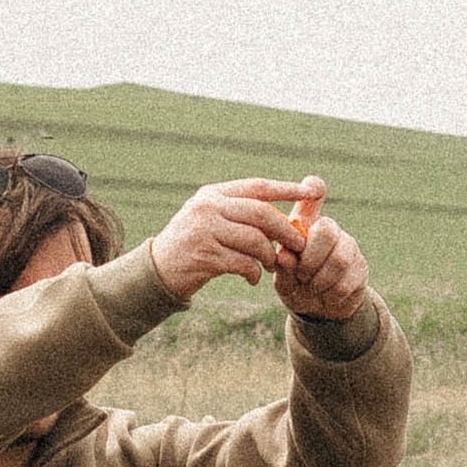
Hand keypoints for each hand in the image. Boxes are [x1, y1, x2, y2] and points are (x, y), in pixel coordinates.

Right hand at [150, 179, 319, 301]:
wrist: (157, 271)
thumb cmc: (191, 246)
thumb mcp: (208, 219)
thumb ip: (238, 213)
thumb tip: (280, 216)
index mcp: (212, 194)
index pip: (257, 187)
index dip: (286, 189)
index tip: (310, 192)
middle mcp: (207, 207)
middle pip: (260, 213)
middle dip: (285, 230)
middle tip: (300, 244)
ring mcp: (204, 230)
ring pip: (255, 240)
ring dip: (270, 256)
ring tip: (271, 266)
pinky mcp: (205, 256)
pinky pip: (244, 263)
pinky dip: (254, 273)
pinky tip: (253, 278)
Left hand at [277, 191, 370, 321]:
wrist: (317, 309)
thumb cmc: (294, 283)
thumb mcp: (282, 275)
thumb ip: (282, 265)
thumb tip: (284, 255)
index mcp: (306, 223)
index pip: (314, 192)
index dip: (314, 187)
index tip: (312, 187)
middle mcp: (330, 229)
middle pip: (326, 230)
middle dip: (310, 258)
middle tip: (301, 274)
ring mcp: (349, 247)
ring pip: (339, 259)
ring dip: (320, 280)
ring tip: (311, 287)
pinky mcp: (361, 267)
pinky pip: (348, 280)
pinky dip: (331, 293)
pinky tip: (326, 295)